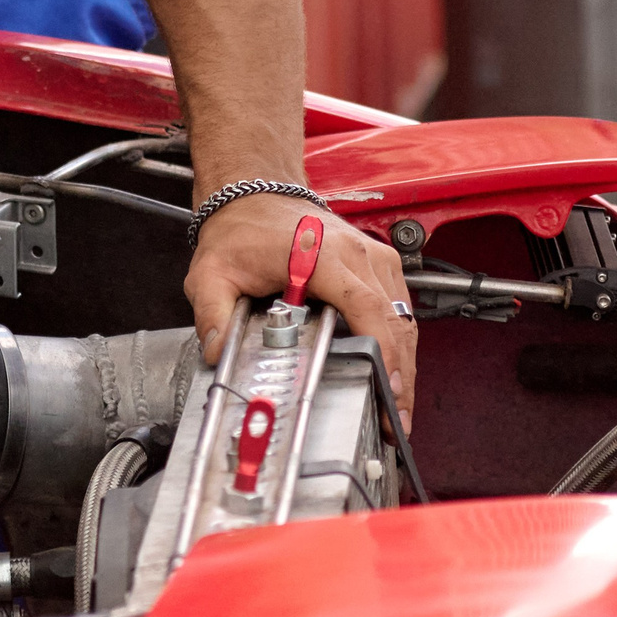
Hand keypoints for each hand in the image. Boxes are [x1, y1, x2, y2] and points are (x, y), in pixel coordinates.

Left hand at [185, 194, 416, 425]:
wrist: (255, 195)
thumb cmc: (241, 229)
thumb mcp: (211, 273)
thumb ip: (212, 316)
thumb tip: (218, 354)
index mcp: (321, 254)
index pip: (365, 305)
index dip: (383, 350)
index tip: (388, 386)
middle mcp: (357, 253)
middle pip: (394, 320)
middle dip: (400, 374)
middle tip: (396, 421)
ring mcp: (373, 257)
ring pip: (403, 318)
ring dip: (405, 364)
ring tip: (397, 408)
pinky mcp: (378, 264)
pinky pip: (399, 308)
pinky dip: (400, 344)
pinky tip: (393, 373)